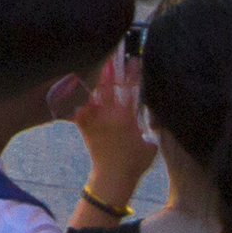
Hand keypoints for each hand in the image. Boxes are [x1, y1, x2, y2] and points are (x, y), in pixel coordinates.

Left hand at [71, 47, 156, 202]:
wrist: (113, 177)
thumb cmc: (135, 163)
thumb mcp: (151, 145)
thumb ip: (153, 129)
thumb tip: (156, 118)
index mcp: (127, 118)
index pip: (132, 90)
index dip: (133, 73)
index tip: (135, 59)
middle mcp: (109, 115)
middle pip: (108, 87)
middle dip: (109, 70)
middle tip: (109, 55)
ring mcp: (95, 120)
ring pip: (92, 95)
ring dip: (93, 81)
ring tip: (91, 66)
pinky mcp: (85, 127)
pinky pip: (79, 109)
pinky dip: (78, 99)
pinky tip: (74, 87)